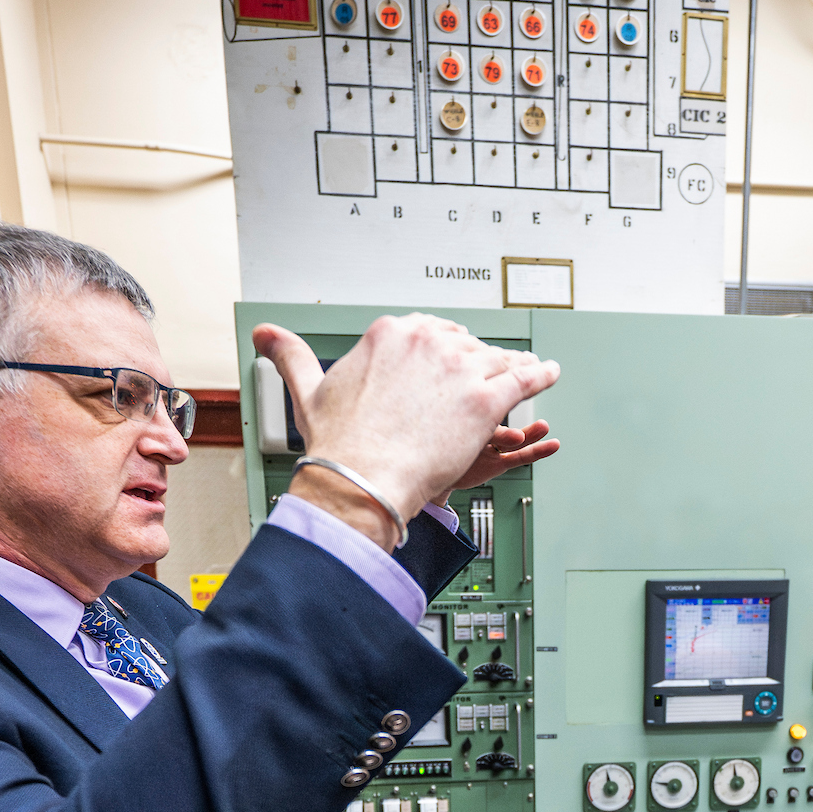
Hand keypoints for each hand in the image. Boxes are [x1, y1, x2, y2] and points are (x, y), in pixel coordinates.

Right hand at [254, 316, 559, 548]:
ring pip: (495, 360)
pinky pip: (524, 378)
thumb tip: (264, 335)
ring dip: (511, 368)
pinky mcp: (486, 396)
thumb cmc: (338, 445)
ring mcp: (459, 366)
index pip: (429, 331)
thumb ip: (290, 355)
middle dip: (472, 362)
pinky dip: (540, 376)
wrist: (362, 480)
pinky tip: (548, 375)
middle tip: (478, 381)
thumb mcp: (308, 389)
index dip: (440, 351)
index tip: (445, 363)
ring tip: (524, 373)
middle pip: (464, 344)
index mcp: (390, 333)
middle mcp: (427, 340)